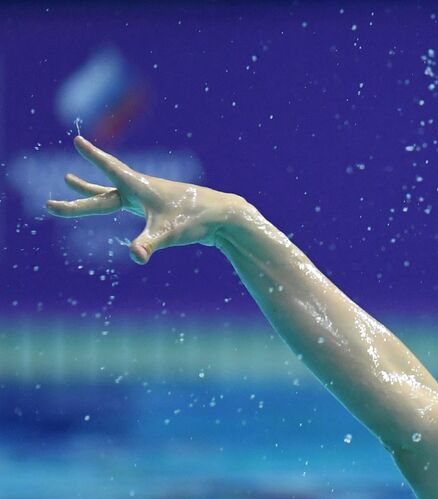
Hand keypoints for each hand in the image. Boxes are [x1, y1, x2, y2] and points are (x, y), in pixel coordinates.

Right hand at [45, 136, 241, 263]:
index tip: (77, 140)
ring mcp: (148, 199)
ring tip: (68, 180)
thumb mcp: (169, 234)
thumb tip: (136, 255)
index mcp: (139, 188)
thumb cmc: (196, 221)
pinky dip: (111, 199)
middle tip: (50, 198)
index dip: (93, 156)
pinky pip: (126, 203)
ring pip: (112, 193)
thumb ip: (149, 244)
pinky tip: (110, 201)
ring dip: (89, 189)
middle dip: (77, 193)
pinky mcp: (156, 209)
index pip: (109, 169)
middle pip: (101, 193)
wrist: (223, 218)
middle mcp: (141, 190)